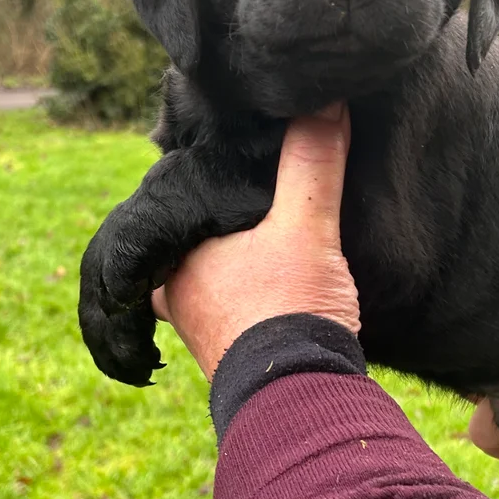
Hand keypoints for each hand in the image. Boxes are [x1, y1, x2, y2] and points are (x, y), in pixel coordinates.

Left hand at [151, 104, 359, 380]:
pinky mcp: (232, 356)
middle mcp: (174, 294)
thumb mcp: (308, 224)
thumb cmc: (289, 310)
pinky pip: (232, 309)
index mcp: (173, 256)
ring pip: (209, 277)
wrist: (302, 401)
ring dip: (232, 261)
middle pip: (189, 241)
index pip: (174, 200)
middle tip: (250, 197)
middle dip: (215, 223)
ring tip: (269, 237)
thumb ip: (313, 160)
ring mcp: (201, 330)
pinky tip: (279, 285)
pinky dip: (249, 293)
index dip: (201, 176)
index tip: (230, 156)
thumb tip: (324, 98)